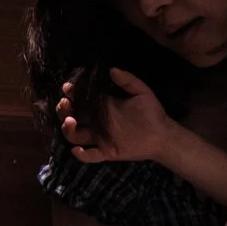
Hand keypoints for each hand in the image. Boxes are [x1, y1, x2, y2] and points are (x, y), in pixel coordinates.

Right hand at [57, 70, 176, 165]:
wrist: (163, 135)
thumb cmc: (152, 112)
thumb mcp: (141, 92)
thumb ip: (128, 80)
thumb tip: (112, 69)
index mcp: (104, 106)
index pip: (81, 99)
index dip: (71, 93)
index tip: (67, 88)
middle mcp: (98, 122)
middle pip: (72, 116)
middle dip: (64, 110)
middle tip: (66, 104)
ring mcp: (101, 137)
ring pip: (75, 135)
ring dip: (68, 129)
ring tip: (70, 121)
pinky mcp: (106, 152)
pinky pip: (89, 156)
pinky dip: (80, 154)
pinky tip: (77, 149)